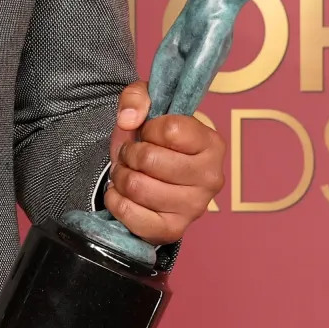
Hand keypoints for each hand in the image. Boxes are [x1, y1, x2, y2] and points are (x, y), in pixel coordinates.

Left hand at [105, 81, 224, 244]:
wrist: (153, 176)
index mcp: (212, 144)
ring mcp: (194, 208)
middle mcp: (211, 178)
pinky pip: (131, 215)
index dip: (148, 128)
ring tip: (127, 172)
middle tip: (131, 155)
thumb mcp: (148, 104)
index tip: (149, 134)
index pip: (169, 130)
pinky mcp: (173, 230)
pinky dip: (116, 201)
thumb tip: (129, 120)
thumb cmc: (155, 139)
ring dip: (120, 176)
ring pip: (137, 186)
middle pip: (149, 159)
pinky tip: (122, 193)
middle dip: (129, 153)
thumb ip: (137, 97)